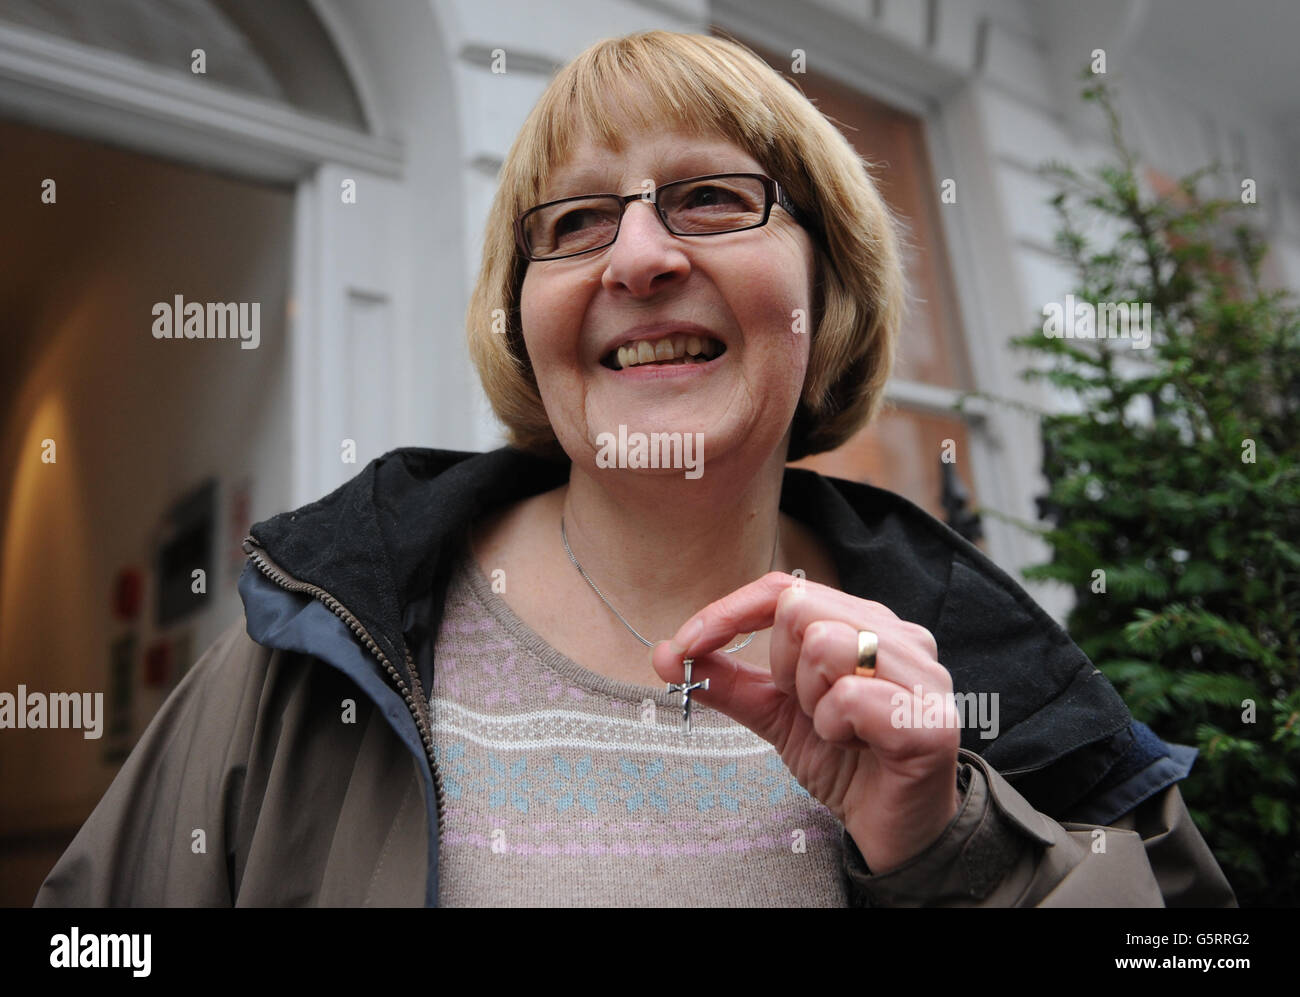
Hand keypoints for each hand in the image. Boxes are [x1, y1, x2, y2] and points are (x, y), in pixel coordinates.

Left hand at [650, 572, 963, 873]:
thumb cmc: (845, 763)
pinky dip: (834, 727)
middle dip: (781, 667)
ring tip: (836, 729)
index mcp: (865, 623)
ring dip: (810, 702)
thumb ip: (730, 681)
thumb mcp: (776, 715)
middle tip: (805, 710)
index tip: (687, 645)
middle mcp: (899, 636)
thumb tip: (667, 653)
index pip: (786, 588)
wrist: (895, 833)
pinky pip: (850, 696)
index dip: (729, 612)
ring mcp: (922, 675)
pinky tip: (856, 746)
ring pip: (824, 645)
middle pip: (800, 607)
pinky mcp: (929, 720)